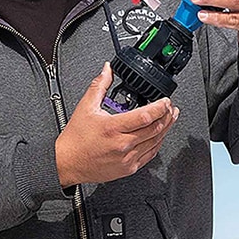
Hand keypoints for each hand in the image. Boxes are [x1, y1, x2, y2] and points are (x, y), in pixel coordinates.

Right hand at [55, 62, 178, 186]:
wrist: (67, 162)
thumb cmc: (76, 139)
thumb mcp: (85, 107)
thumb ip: (99, 85)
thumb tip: (107, 70)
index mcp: (112, 127)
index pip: (145, 116)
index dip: (160, 107)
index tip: (165, 100)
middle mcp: (122, 144)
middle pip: (155, 129)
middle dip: (167, 116)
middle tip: (170, 107)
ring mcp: (127, 158)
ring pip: (155, 142)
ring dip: (166, 129)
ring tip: (170, 118)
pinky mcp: (128, 168)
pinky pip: (150, 155)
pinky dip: (157, 144)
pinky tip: (159, 136)